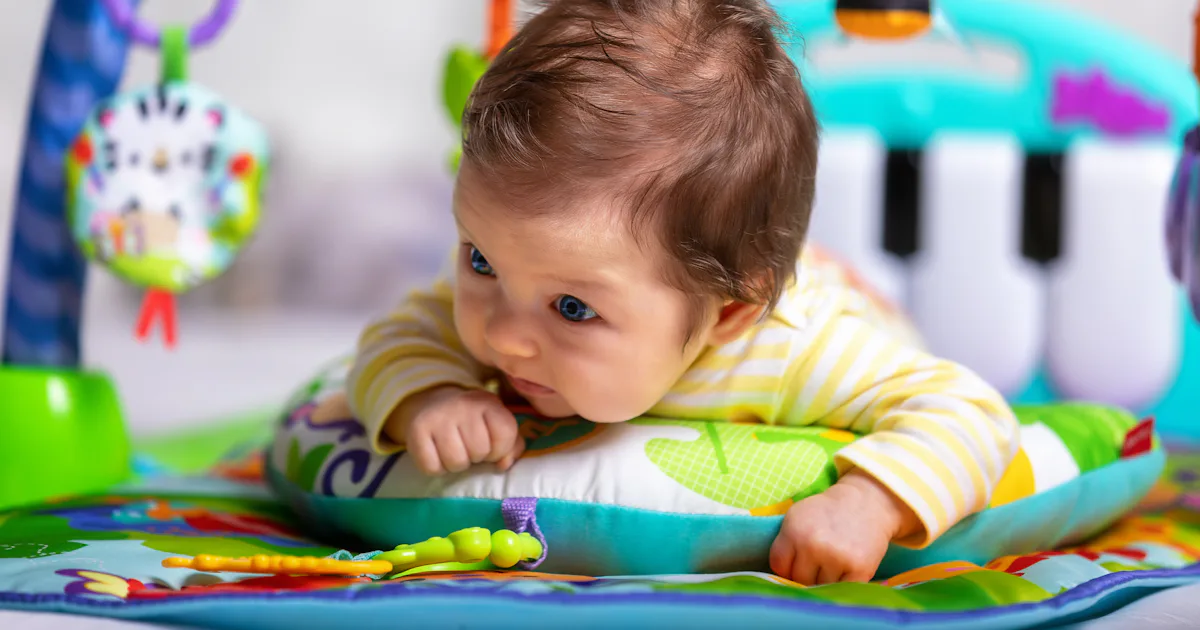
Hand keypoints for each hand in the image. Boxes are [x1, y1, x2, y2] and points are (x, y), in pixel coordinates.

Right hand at [385, 386, 525, 474]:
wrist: (431, 404)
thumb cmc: (472, 422)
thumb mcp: (496, 426)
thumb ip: (511, 445)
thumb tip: (503, 465)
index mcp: (487, 402)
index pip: (505, 433)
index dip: (500, 449)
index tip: (490, 446)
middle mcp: (463, 405)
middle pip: (480, 451)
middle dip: (476, 457)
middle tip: (467, 446)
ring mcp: (438, 417)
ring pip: (456, 462)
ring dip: (456, 464)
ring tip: (453, 451)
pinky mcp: (416, 430)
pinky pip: (432, 467)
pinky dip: (436, 468)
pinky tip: (436, 454)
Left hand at [769, 470, 918, 584]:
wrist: (866, 503)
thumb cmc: (827, 511)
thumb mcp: (797, 516)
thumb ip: (785, 543)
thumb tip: (781, 577)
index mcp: (794, 532)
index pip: (779, 566)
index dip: (786, 567)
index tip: (795, 563)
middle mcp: (813, 546)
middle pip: (799, 579)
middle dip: (805, 574)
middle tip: (817, 562)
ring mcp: (837, 559)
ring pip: (820, 587)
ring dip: (824, 580)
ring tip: (832, 562)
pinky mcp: (859, 570)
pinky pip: (842, 590)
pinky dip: (842, 584)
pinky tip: (844, 570)